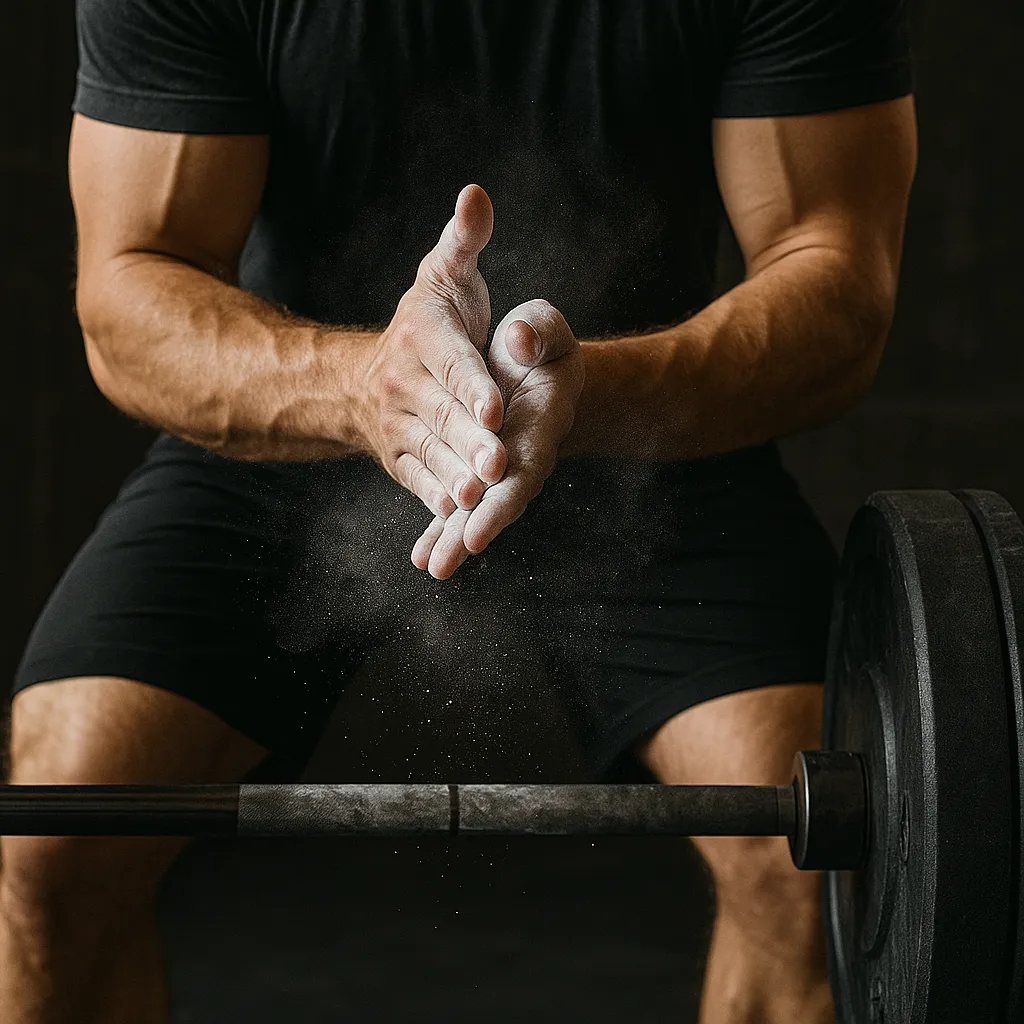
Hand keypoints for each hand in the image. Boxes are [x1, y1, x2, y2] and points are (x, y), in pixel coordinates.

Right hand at [358, 185, 507, 518]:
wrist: (364, 380)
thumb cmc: (426, 324)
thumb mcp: (444, 276)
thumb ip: (465, 241)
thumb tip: (477, 194)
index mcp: (423, 339)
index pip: (452, 362)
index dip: (472, 385)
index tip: (495, 405)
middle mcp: (405, 386)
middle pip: (443, 417)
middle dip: (471, 441)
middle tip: (499, 461)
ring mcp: (400, 428)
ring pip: (432, 454)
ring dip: (456, 477)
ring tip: (481, 494)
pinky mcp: (400, 461)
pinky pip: (419, 481)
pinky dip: (436, 498)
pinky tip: (459, 513)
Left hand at [411, 299, 583, 578]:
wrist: (528, 367)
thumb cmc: (537, 344)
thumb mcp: (545, 327)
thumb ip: (538, 331)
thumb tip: (517, 339)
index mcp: (542, 420)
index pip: (527, 459)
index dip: (508, 486)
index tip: (485, 505)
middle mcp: (524, 453)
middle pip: (505, 497)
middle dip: (481, 524)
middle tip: (458, 551)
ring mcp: (500, 470)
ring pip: (479, 509)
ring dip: (456, 537)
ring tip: (433, 566)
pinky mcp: (478, 475)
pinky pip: (458, 506)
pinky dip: (442, 530)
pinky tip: (422, 558)